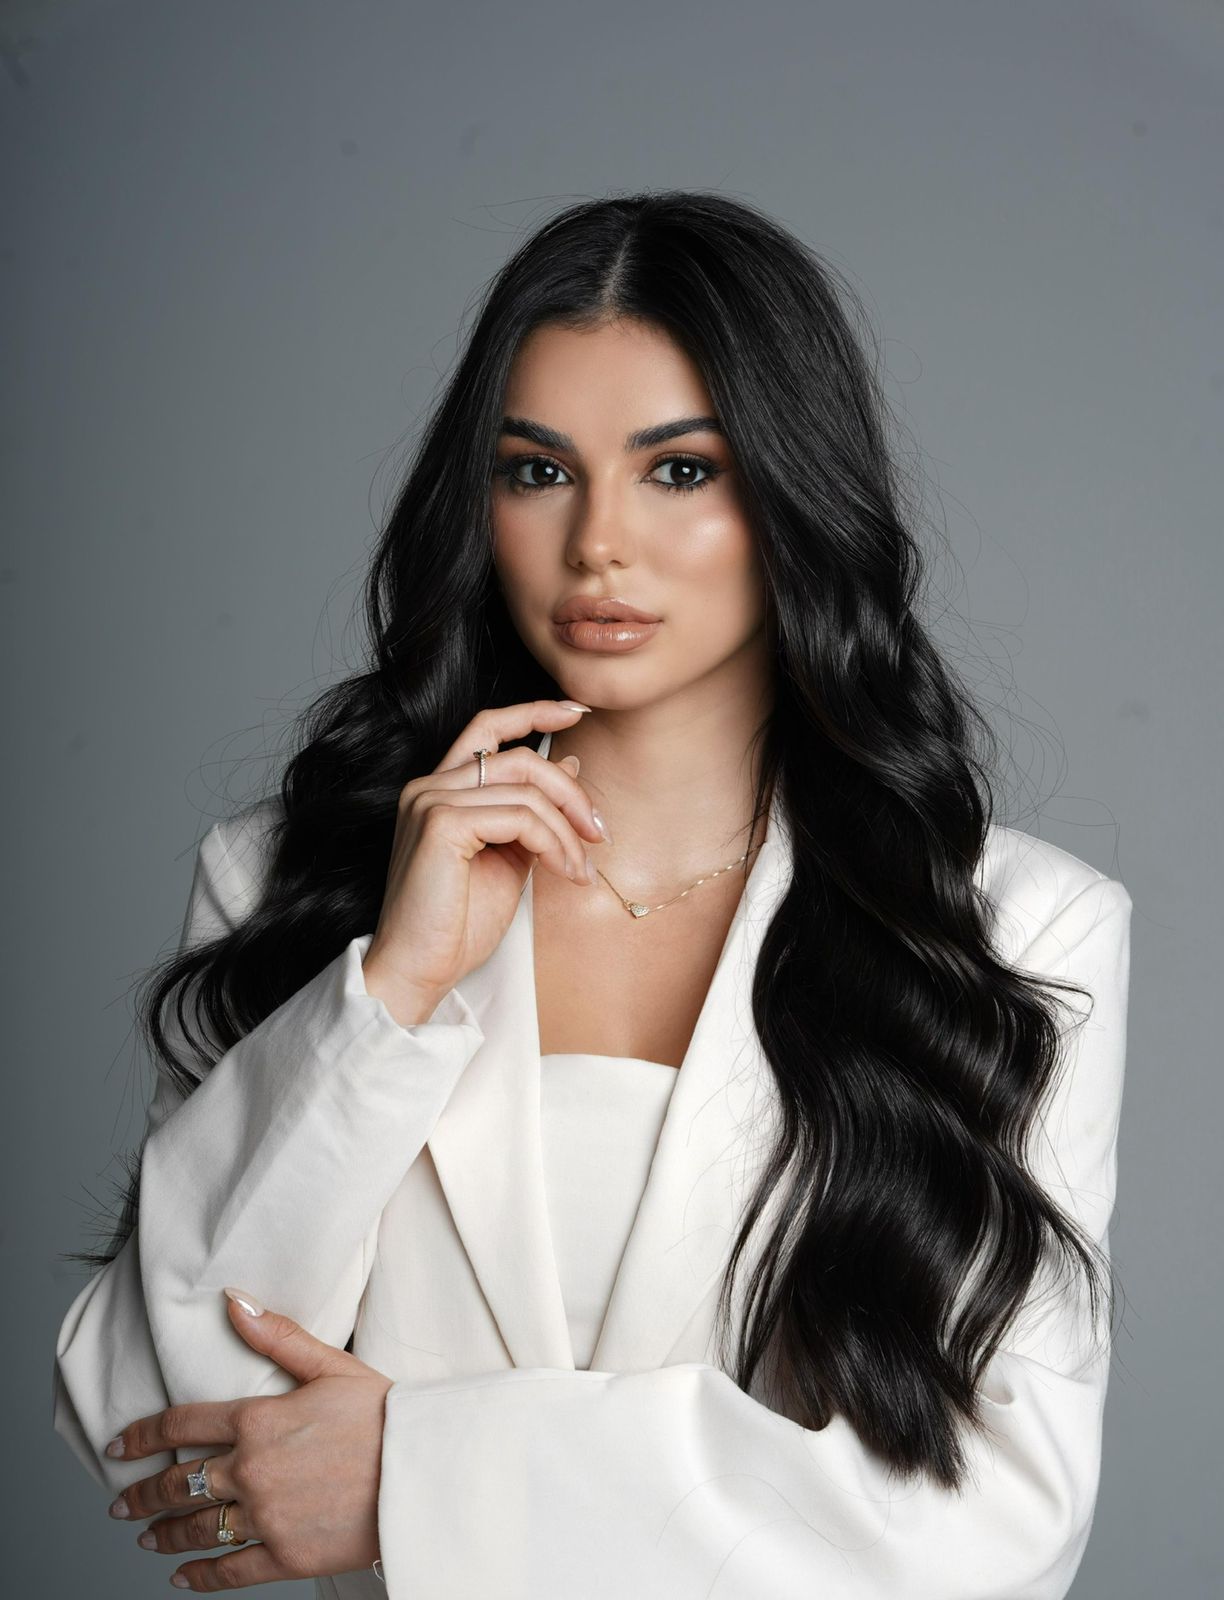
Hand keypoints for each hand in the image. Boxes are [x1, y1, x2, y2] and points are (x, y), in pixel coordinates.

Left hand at [104, 1289, 391, 1590]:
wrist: (421, 1472)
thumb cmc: (383, 1413)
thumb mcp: (332, 1364)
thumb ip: (277, 1335)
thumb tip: (232, 1300)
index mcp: (258, 1419)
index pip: (182, 1425)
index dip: (142, 1436)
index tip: (119, 1447)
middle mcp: (251, 1470)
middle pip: (179, 1483)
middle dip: (142, 1495)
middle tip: (121, 1504)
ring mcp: (266, 1517)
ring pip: (196, 1529)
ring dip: (163, 1534)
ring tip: (145, 1537)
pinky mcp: (286, 1555)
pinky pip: (229, 1570)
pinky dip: (199, 1575)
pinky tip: (182, 1575)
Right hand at [362, 697, 607, 1020]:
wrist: (420, 970)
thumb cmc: (457, 924)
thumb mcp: (509, 858)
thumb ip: (533, 813)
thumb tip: (571, 767)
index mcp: (439, 789)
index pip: (487, 727)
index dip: (533, 711)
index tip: (577, 711)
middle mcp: (429, 786)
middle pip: (520, 757)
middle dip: (571, 793)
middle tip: (600, 833)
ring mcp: (430, 801)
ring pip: (526, 789)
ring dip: (568, 829)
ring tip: (581, 868)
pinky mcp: (441, 823)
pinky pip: (520, 816)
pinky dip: (553, 842)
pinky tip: (565, 871)